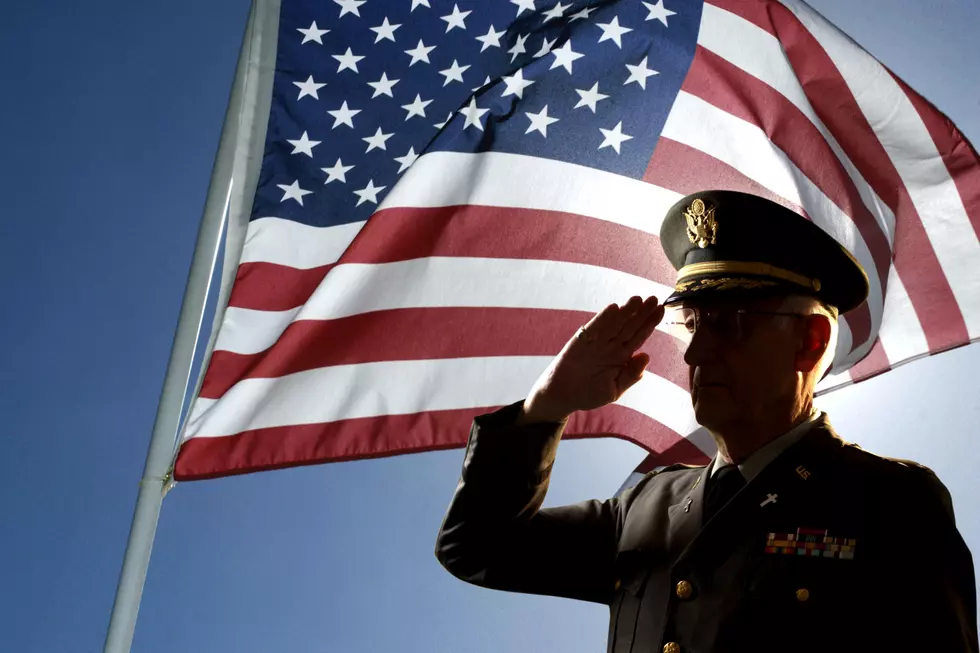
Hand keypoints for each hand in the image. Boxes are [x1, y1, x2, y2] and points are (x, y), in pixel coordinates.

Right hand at [519, 295, 664, 423]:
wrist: (562, 396)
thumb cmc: (589, 394)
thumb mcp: (614, 390)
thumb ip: (630, 375)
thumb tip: (646, 356)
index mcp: (621, 357)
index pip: (639, 336)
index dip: (650, 324)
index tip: (661, 311)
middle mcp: (611, 346)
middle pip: (629, 326)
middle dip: (641, 313)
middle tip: (654, 299)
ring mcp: (596, 342)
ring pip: (614, 324)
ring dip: (625, 312)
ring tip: (637, 300)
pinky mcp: (581, 341)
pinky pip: (594, 328)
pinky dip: (603, 318)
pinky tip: (614, 308)